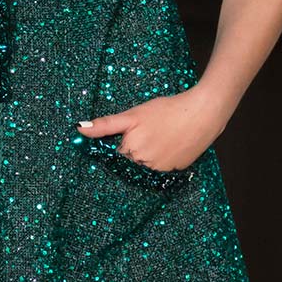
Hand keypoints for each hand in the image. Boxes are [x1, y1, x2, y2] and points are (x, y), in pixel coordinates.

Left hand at [76, 86, 225, 171]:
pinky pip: (162, 168)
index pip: (116, 154)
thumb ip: (105, 125)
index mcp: (130, 152)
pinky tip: (171, 143)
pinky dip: (163, 157)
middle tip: (151, 130)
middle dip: (136, 147)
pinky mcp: (175, 171)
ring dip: (150, 153)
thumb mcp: (133, 115)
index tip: (135, 132)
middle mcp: (143, 166)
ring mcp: (160, 171)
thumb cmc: (167, 110)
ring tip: (162, 135)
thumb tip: (79, 129)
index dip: (124, 141)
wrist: (202, 113)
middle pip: (130, 160)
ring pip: (146, 165)